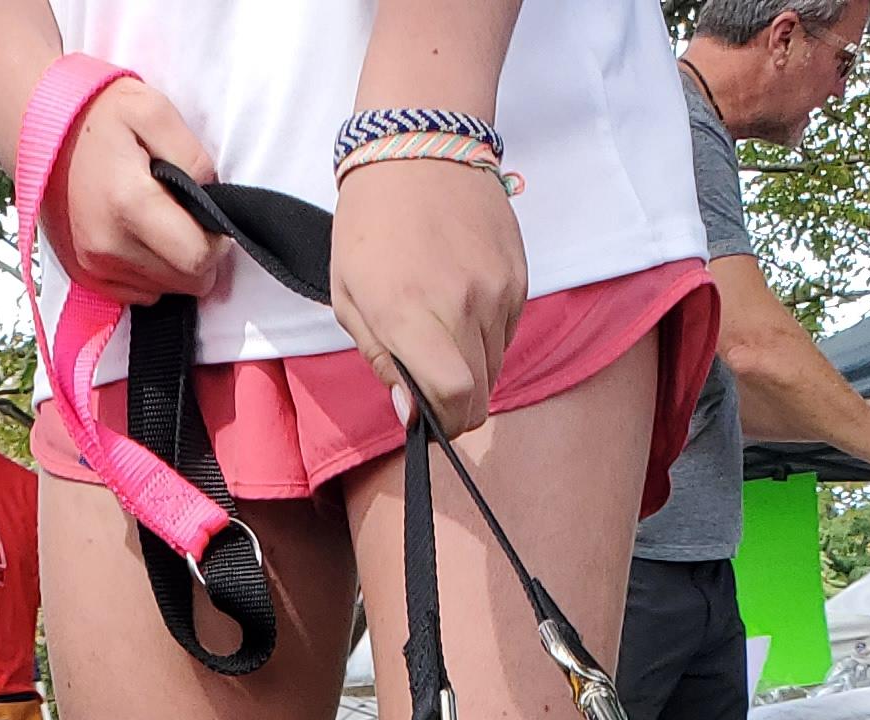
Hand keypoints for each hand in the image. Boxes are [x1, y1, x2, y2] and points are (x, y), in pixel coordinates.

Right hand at [52, 77, 226, 300]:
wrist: (37, 127)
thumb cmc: (100, 114)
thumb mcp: (154, 111)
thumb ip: (193, 156)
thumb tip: (213, 199)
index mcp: (129, 204)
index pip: (198, 259)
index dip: (217, 241)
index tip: (209, 216)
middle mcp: (108, 246)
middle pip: (186, 282)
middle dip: (197, 253)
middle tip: (185, 215)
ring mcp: (93, 266)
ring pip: (165, 290)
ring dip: (172, 263)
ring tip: (157, 219)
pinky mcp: (84, 277)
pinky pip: (139, 293)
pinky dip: (148, 270)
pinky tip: (137, 234)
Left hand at [329, 154, 524, 436]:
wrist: (419, 147)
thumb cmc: (371, 223)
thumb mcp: (350, 296)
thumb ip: (382, 359)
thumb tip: (411, 412)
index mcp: (410, 313)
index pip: (453, 397)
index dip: (444, 421)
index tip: (429, 417)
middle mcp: (462, 305)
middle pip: (480, 393)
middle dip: (457, 405)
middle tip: (434, 387)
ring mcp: (497, 290)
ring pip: (496, 366)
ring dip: (472, 366)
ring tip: (443, 328)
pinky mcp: (519, 276)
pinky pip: (509, 332)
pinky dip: (488, 335)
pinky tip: (462, 301)